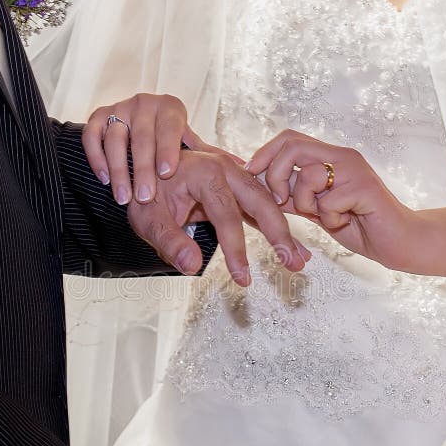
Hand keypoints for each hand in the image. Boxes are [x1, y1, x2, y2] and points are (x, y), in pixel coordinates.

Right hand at [83, 94, 240, 205]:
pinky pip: (93, 134)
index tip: (168, 173)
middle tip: (145, 196)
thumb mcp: (190, 148)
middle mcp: (144, 103)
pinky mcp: (98, 116)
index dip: (168, 148)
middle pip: (142, 135)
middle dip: (143, 168)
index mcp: (171, 108)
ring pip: (116, 137)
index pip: (170, 126)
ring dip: (119, 168)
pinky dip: (96, 156)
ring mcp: (119, 108)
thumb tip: (246, 168)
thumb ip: (212, 157)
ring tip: (123, 197)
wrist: (136, 129)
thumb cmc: (170, 144)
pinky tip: (104, 179)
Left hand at [128, 150, 309, 285]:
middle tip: (293, 264)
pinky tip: (291, 248)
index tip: (242, 277)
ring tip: (300, 261)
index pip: (226, 214)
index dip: (235, 249)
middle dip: (279, 234)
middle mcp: (225, 168)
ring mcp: (235, 176)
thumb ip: (170, 242)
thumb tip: (192, 267)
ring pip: (267, 204)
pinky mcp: (237, 188)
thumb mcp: (149, 220)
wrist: (145, 173)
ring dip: (284, 233)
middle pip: (260, 201)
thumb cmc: (147, 193)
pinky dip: (275, 228)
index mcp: (204, 172)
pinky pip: (260, 208)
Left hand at [245, 130, 413, 268]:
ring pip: (308, 176)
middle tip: (281, 201)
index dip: (265, 153)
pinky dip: (329, 219)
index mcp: (330, 157)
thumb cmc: (358, 225)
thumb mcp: (316, 209)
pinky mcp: (365, 188)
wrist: (397, 242)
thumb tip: (260, 187)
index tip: (251, 174)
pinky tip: (345, 222)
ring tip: (326, 216)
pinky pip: (327, 202)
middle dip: (276, 175)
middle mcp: (342, 157)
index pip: (289, 138)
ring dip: (307, 204)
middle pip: (293, 146)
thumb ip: (293, 196)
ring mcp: (355, 170)